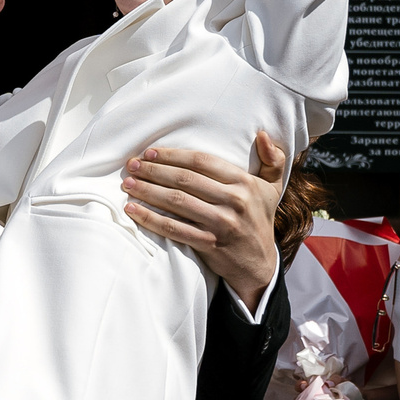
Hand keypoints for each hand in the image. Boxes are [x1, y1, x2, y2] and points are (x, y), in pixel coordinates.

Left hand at [121, 132, 288, 300]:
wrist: (259, 264)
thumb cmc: (259, 219)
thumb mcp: (271, 188)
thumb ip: (272, 160)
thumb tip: (262, 134)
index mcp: (244, 183)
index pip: (201, 162)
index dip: (173, 155)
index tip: (150, 152)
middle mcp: (233, 201)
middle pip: (185, 180)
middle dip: (153, 170)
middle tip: (131, 166)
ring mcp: (221, 223)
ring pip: (176, 202)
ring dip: (147, 191)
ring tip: (127, 184)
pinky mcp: (209, 243)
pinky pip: (174, 228)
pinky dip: (150, 219)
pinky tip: (133, 211)